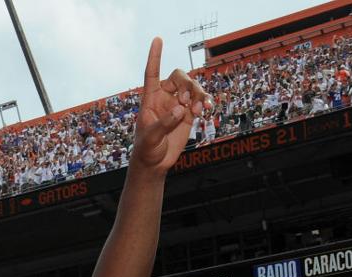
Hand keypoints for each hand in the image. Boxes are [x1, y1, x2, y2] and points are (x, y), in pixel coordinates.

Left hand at [131, 37, 211, 175]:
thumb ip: (164, 123)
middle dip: (186, 84)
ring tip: (201, 108)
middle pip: (179, 77)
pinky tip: (205, 110)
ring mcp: (178, 105)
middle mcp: (165, 98)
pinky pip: (200, 102)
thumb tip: (181, 109)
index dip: (155, 56)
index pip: (152, 73)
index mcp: (150, 99)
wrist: (155, 163)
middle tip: (187, 100)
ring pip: (192, 88)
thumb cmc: (146, 149)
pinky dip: (205, 103)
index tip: (157, 39)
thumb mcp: (150, 137)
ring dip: (199, 94)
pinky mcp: (188, 115)